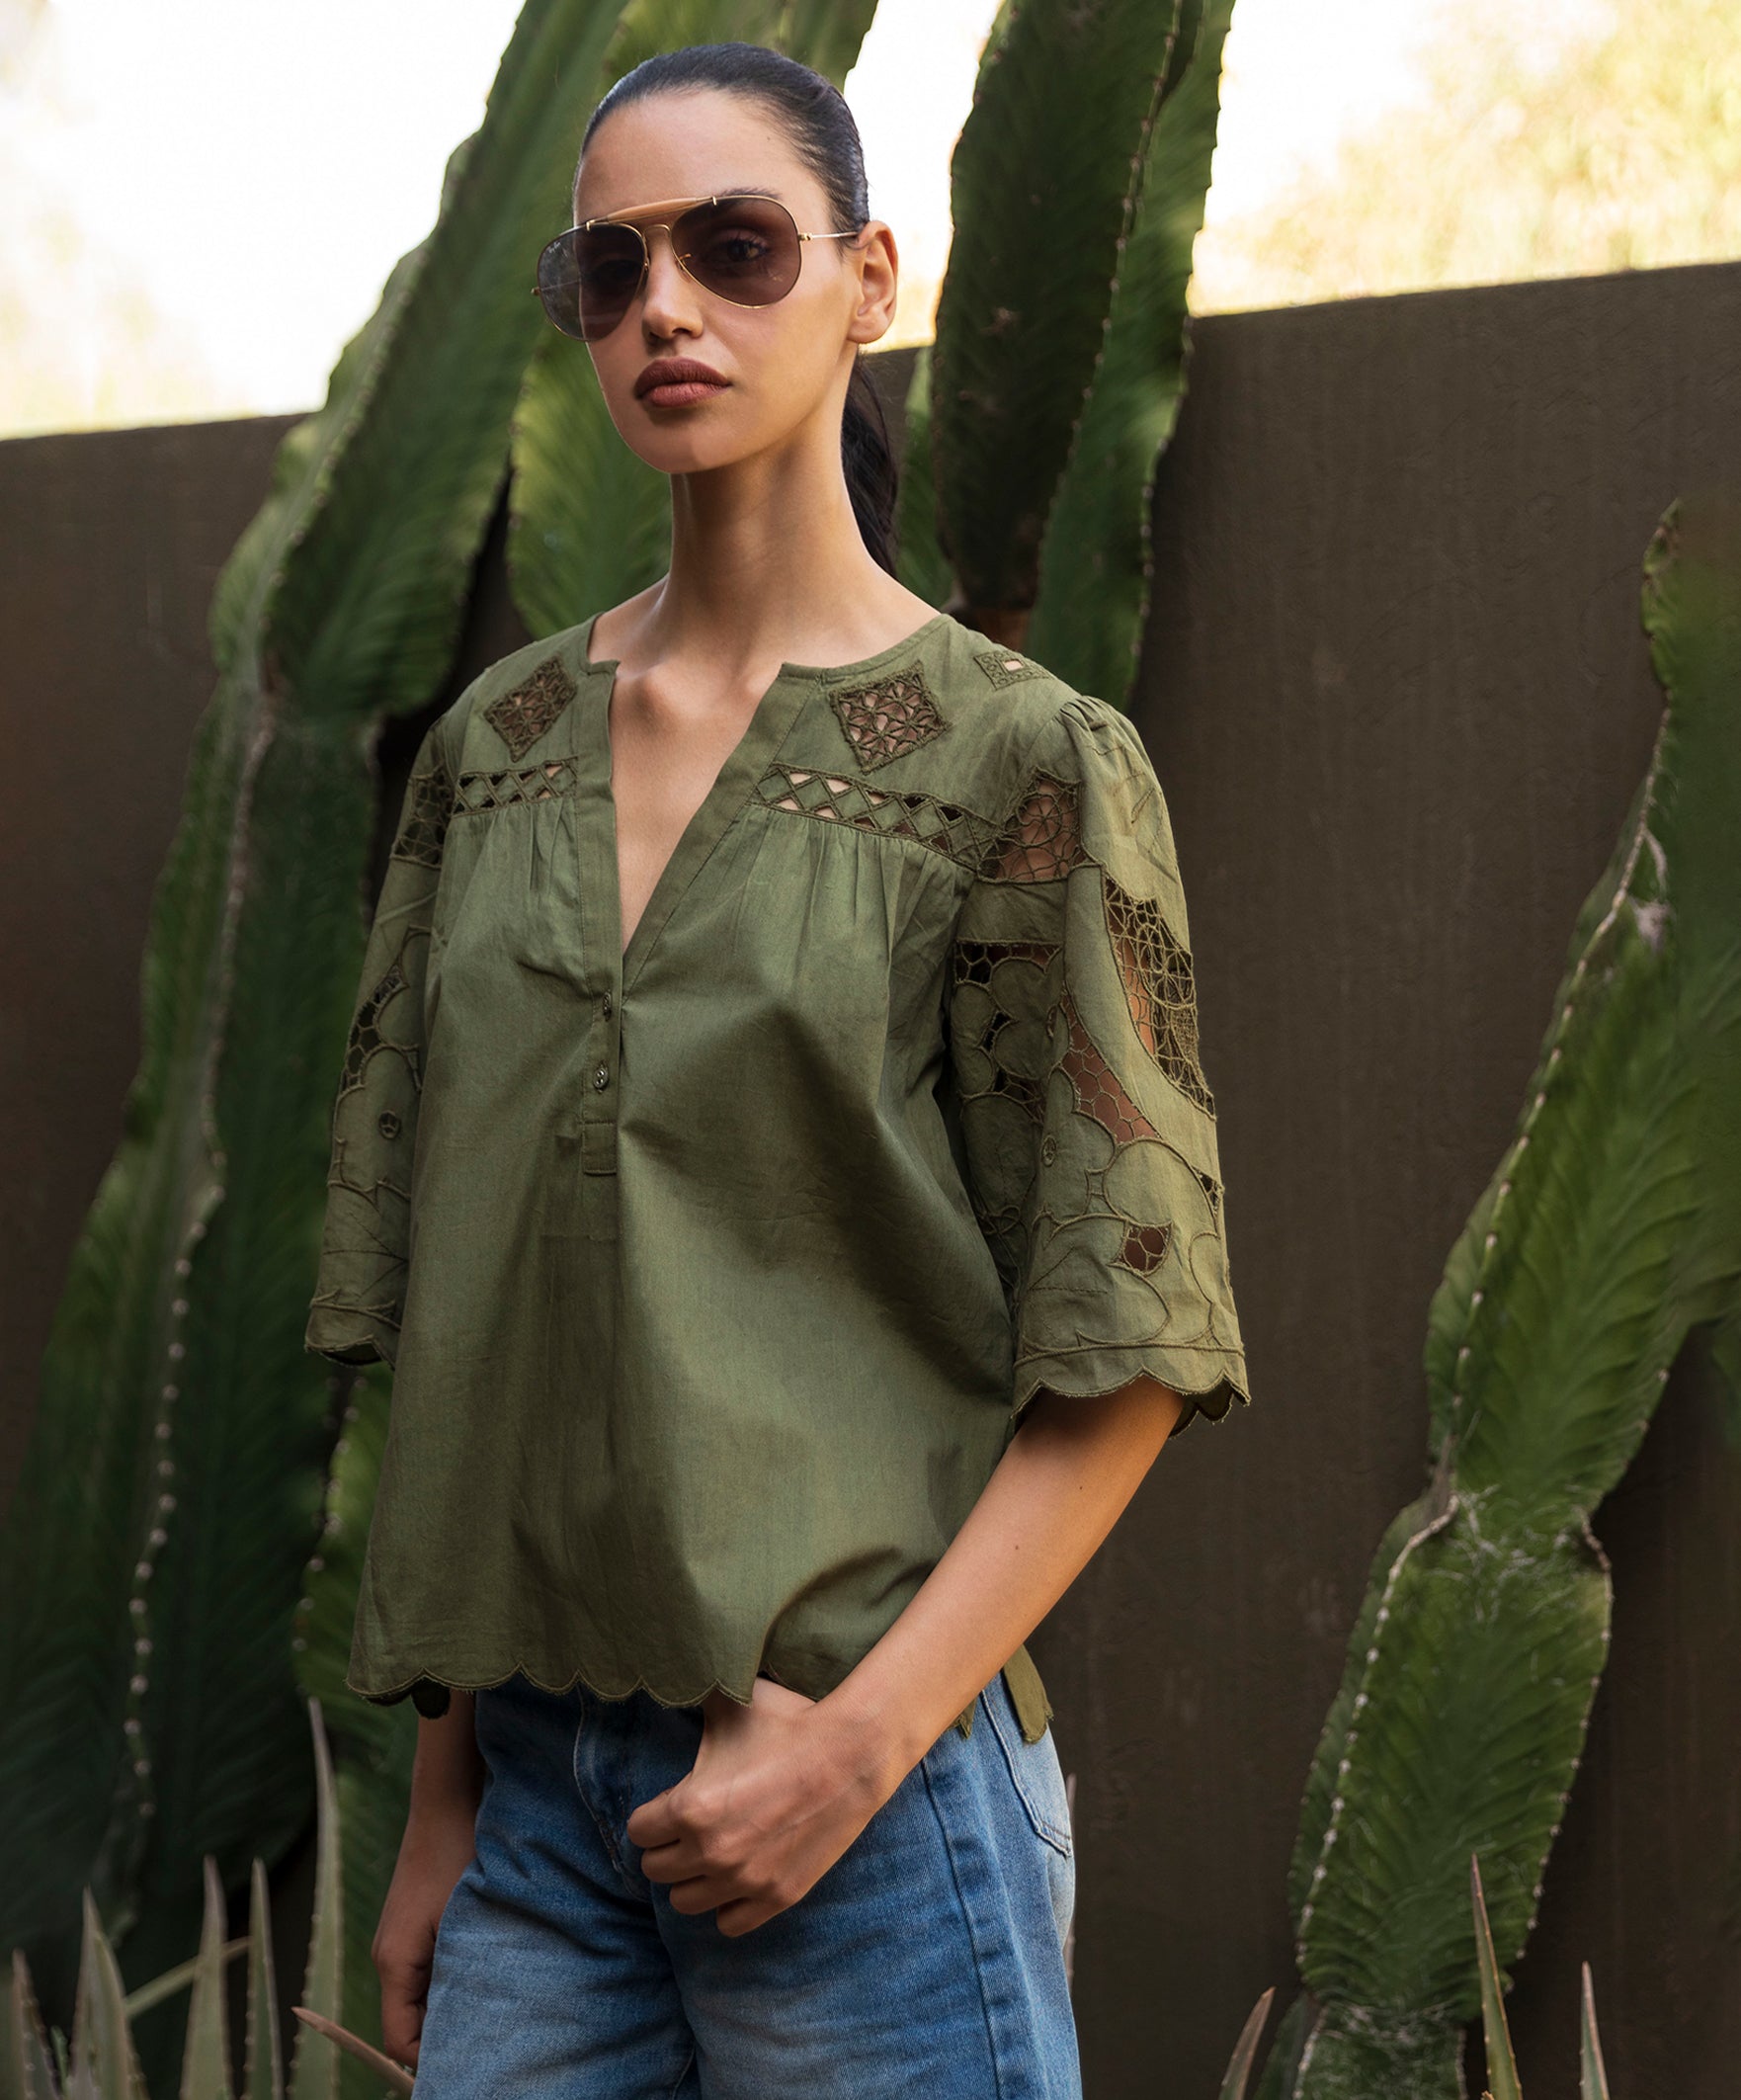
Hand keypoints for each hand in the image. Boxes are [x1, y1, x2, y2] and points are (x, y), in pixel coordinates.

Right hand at [372, 1794, 478, 2070]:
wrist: (447, 1803)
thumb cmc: (459, 1855)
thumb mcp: (466, 1922)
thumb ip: (462, 1977)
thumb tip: (468, 2028)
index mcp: (394, 1962)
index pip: (401, 2040)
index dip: (432, 2060)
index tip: (476, 2058)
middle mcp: (388, 1956)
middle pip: (409, 2023)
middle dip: (445, 2033)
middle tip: (492, 2036)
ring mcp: (397, 1941)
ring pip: (420, 1997)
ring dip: (451, 2003)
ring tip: (493, 2002)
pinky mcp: (412, 1927)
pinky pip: (425, 1972)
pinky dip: (450, 1978)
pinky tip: (484, 1969)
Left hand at [625, 1675, 896, 1935]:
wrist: (852, 1753)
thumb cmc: (789, 1724)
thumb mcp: (732, 1705)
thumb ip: (690, 1699)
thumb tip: (668, 1676)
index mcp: (690, 1808)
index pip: (638, 1831)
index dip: (651, 1814)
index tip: (669, 1803)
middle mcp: (711, 1852)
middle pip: (656, 1870)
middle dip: (668, 1846)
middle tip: (690, 1826)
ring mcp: (745, 1880)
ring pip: (685, 1902)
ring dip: (693, 1878)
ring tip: (711, 1852)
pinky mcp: (776, 1897)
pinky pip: (728, 1924)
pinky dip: (727, 1904)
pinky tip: (737, 1876)